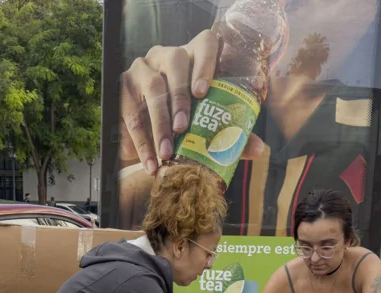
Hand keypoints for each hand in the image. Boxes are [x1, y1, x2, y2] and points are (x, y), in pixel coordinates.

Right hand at [119, 30, 267, 174]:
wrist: (151, 132)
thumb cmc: (187, 120)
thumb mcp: (207, 122)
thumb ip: (231, 132)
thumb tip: (257, 148)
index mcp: (196, 56)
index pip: (205, 43)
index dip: (205, 63)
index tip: (202, 92)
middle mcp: (168, 54)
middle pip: (175, 64)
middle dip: (179, 98)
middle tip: (181, 129)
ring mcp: (144, 67)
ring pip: (152, 88)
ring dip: (159, 122)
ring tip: (166, 152)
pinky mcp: (123, 85)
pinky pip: (130, 112)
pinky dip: (141, 141)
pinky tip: (149, 160)